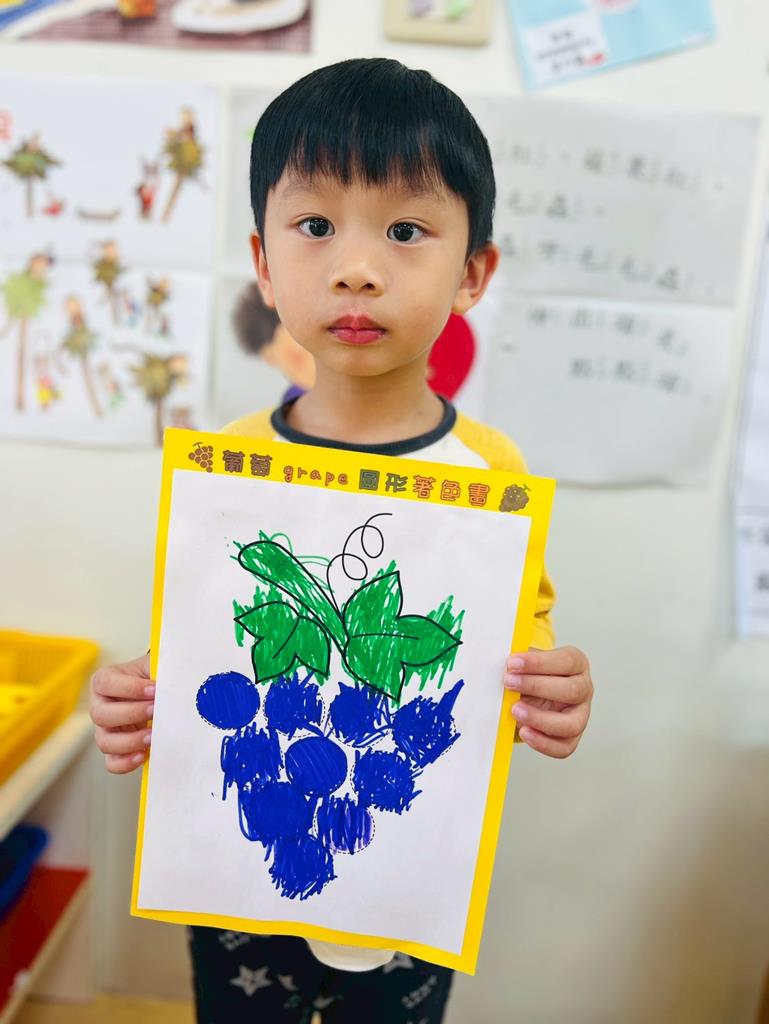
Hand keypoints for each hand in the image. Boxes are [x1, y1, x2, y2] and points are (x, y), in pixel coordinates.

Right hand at [90, 653, 154, 773]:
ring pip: (105, 742)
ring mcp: (105, 730)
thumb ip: (160, 669)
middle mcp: (100, 706)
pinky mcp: (115, 750)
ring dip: (130, 740)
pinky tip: (144, 755)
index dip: (129, 688)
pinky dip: (125, 762)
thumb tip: (175, 679)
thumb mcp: (156, 667)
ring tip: (153, 736)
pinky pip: (112, 762)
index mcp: (104, 681)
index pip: (105, 683)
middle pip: (100, 715)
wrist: (159, 694)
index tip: (155, 689)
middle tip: (156, 710)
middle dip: (132, 714)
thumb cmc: (155, 677)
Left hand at [503, 646, 592, 757]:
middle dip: (537, 686)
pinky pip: (563, 747)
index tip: (513, 663)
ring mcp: (580, 715)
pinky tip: (524, 732)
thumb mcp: (528, 663)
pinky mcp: (571, 738)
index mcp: (577, 664)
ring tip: (515, 711)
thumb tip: (505, 669)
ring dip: (540, 718)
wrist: (529, 693)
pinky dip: (543, 743)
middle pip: (572, 690)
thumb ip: (520, 665)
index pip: (566, 661)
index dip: (539, 662)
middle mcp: (583, 689)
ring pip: (572, 723)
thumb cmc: (531, 674)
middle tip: (509, 683)